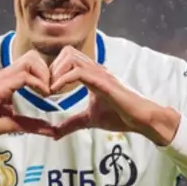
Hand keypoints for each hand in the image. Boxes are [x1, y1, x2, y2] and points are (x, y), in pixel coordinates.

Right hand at [0, 50, 57, 151]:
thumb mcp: (12, 124)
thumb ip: (31, 125)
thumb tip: (51, 130)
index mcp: (8, 80)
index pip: (32, 63)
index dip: (47, 74)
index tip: (54, 91)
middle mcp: (5, 75)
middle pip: (33, 56)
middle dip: (48, 70)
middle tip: (53, 90)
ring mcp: (2, 78)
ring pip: (31, 60)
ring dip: (44, 75)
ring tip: (47, 93)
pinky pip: (24, 76)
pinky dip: (38, 84)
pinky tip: (43, 96)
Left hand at [48, 47, 180, 145]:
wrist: (141, 120)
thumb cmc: (121, 116)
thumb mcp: (89, 120)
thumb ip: (71, 124)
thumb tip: (54, 134)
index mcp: (91, 74)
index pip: (67, 57)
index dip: (52, 69)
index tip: (45, 88)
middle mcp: (95, 69)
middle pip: (67, 51)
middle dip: (51, 68)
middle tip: (46, 89)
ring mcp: (100, 74)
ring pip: (71, 57)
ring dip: (55, 72)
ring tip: (50, 91)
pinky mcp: (104, 82)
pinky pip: (79, 72)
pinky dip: (63, 80)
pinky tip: (56, 92)